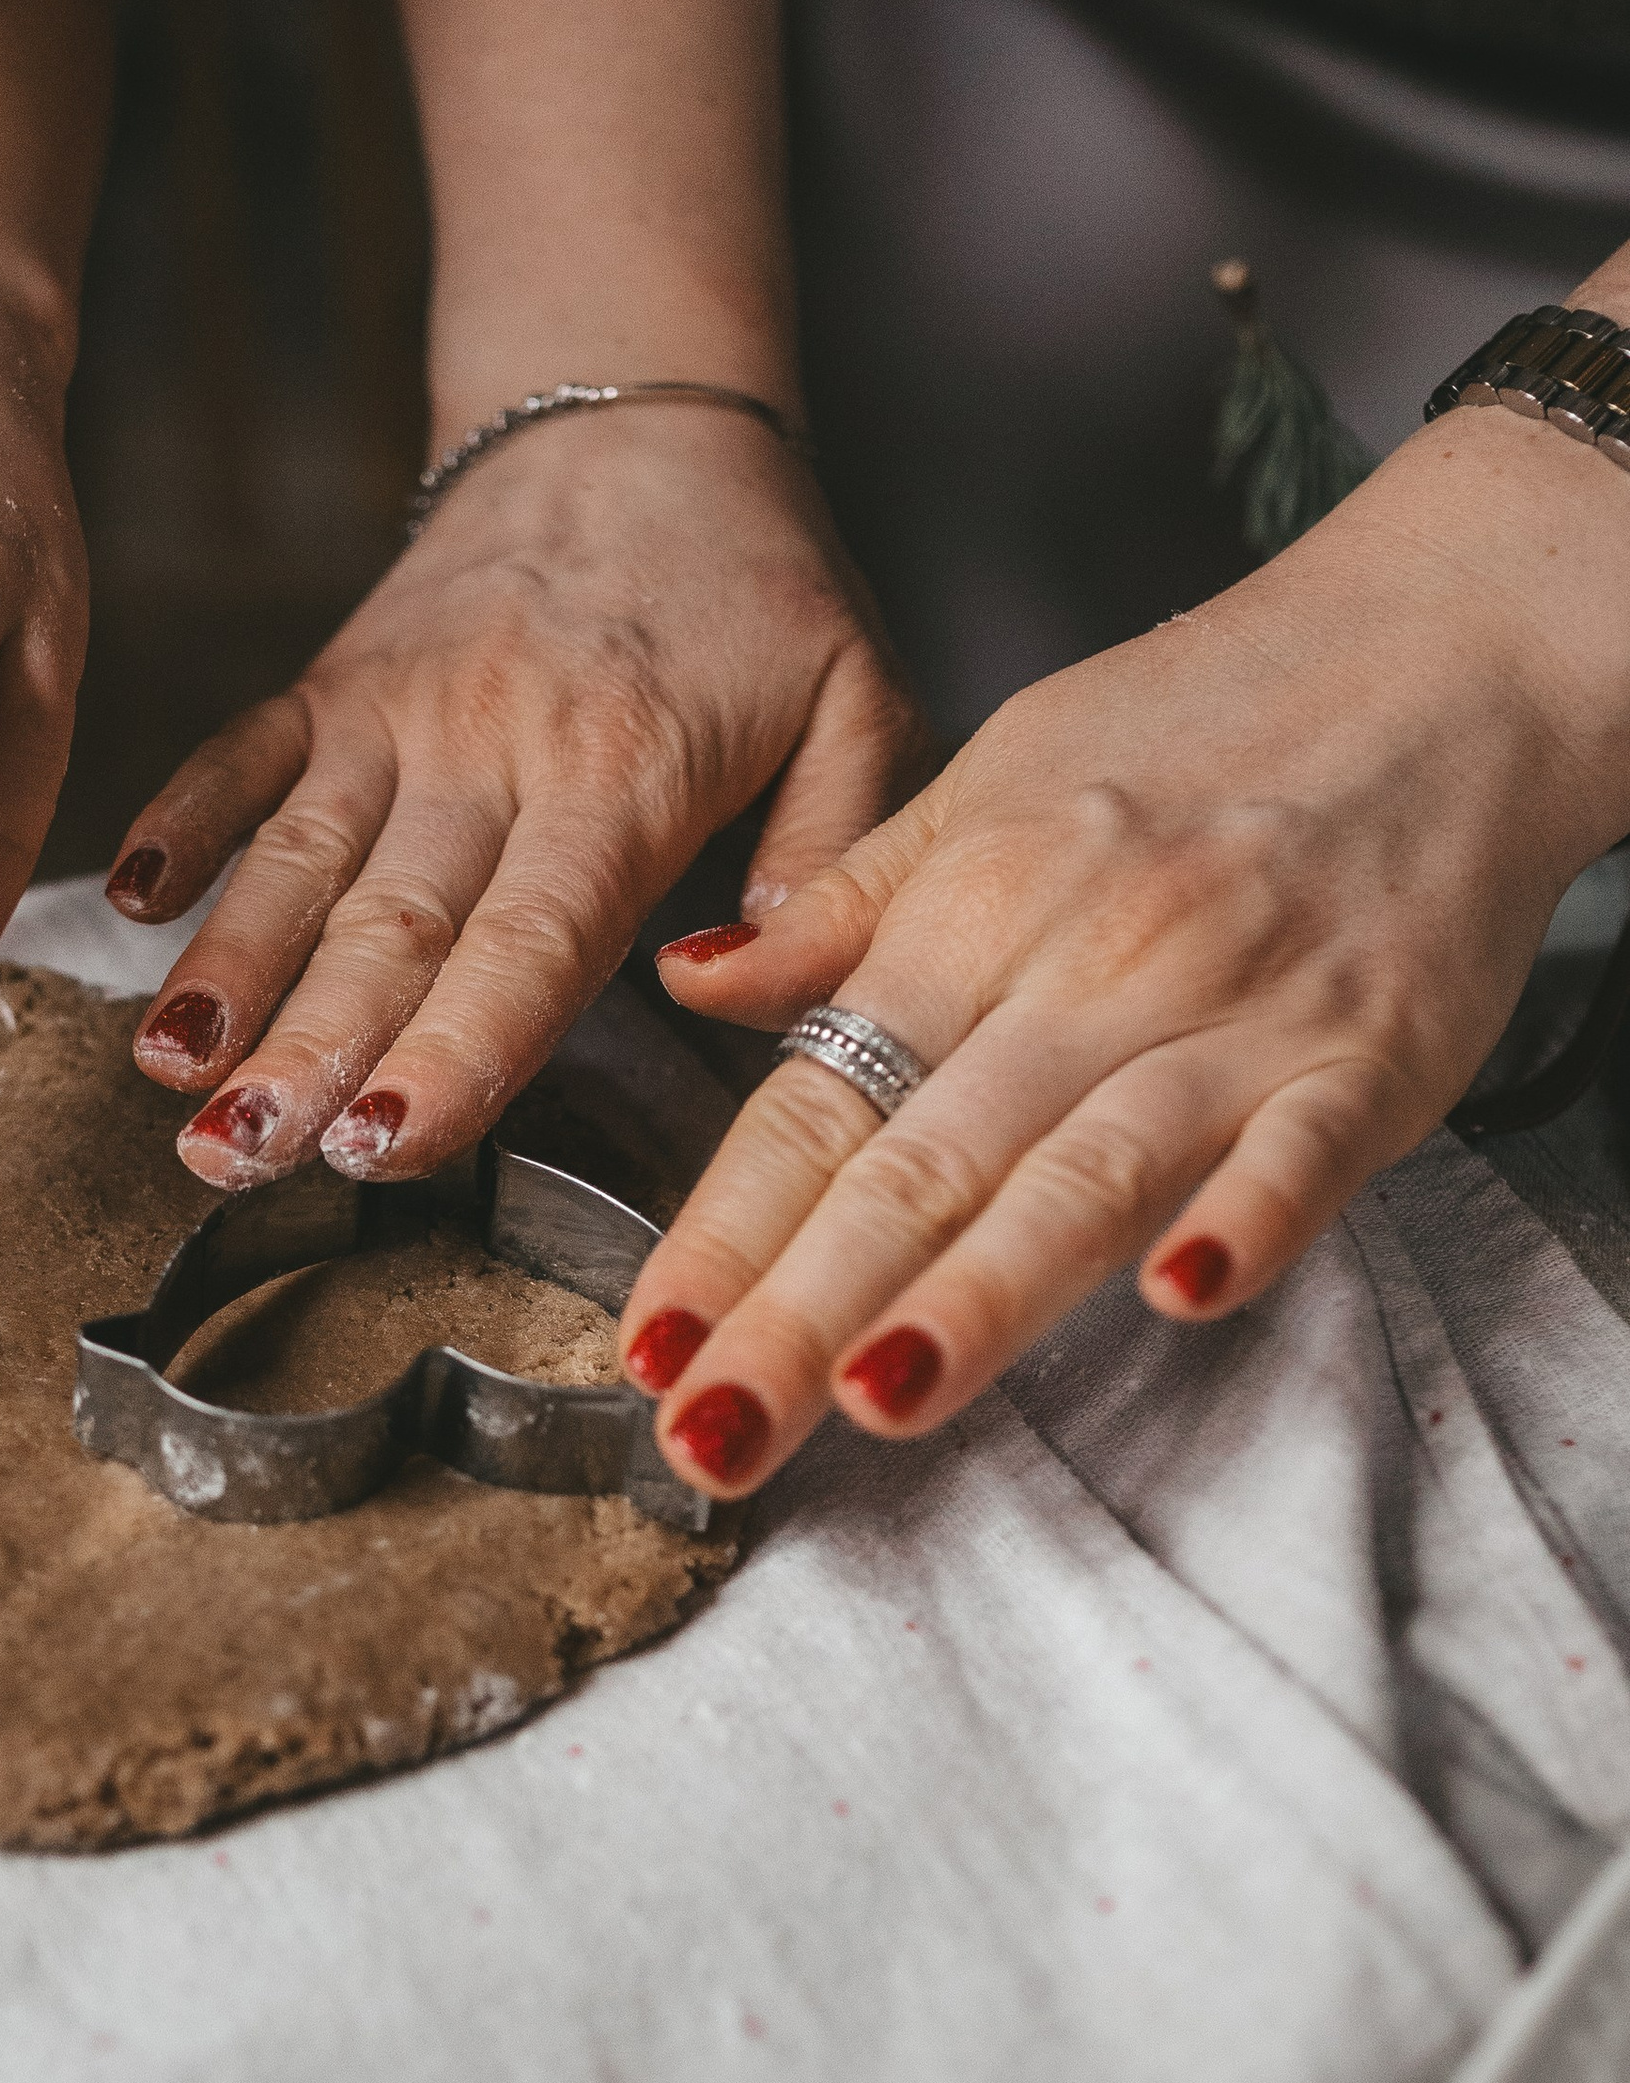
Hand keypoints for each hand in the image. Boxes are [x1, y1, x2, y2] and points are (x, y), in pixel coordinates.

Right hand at [106, 403, 930, 1181]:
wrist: (640, 418)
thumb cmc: (758, 582)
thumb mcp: (861, 698)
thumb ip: (830, 858)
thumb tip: (734, 988)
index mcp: (624, 771)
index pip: (531, 940)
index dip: (452, 1050)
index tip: (384, 1143)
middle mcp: (492, 743)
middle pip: (390, 924)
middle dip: (308, 1049)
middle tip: (238, 1154)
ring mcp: (397, 710)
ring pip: (300, 857)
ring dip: (229, 968)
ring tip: (167, 1071)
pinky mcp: (333, 678)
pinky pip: (240, 752)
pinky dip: (179, 820)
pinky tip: (131, 903)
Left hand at [616, 408, 1629, 1498]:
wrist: (1435, 649)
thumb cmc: (1203, 722)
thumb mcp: (988, 780)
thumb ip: (845, 907)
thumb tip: (690, 978)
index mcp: (972, 913)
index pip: (816, 1104)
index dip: (725, 1231)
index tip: (647, 1342)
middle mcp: (1086, 970)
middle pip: (918, 1166)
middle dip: (799, 1313)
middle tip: (709, 1432)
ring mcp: (1233, 1015)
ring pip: (1082, 1173)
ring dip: (978, 1295)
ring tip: (875, 1398)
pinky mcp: (1372, 1051)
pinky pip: (1302, 1147)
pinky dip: (1245, 1216)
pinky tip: (1182, 1293)